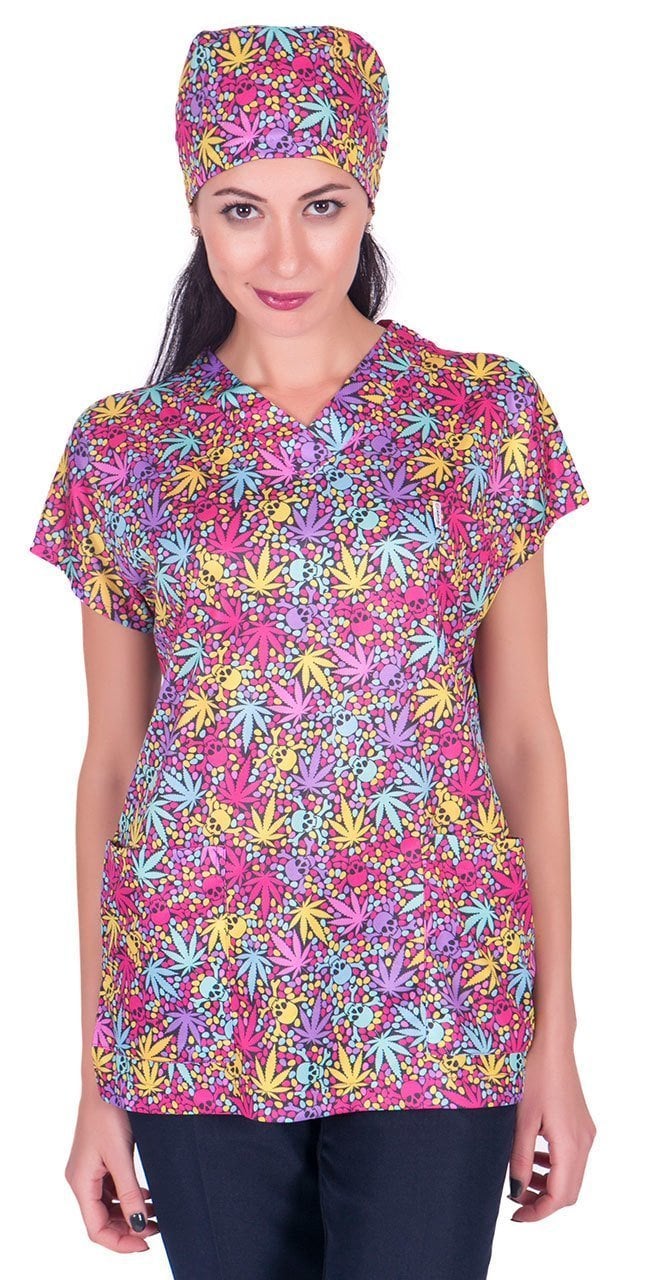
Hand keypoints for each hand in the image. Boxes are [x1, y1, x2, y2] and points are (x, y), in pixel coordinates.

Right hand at [65, 1086, 159, 1251]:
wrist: (107, 1078)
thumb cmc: (108, 1111)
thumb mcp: (120, 1156)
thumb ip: (129, 1193)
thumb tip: (139, 1225)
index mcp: (81, 1182)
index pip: (96, 1229)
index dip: (121, 1242)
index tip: (147, 1243)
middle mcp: (82, 1179)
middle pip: (101, 1220)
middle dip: (128, 1228)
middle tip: (157, 1228)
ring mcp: (90, 1169)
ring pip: (108, 1205)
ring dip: (130, 1212)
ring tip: (157, 1212)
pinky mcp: (100, 1158)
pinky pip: (112, 1188)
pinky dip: (129, 1196)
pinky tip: (147, 1194)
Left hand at [507, 1032, 596, 1221]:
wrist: (551, 1041)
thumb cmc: (534, 1073)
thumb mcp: (521, 1119)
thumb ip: (520, 1158)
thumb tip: (517, 1191)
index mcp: (570, 1144)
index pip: (560, 1195)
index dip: (538, 1212)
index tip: (515, 1216)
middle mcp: (584, 1141)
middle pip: (569, 1190)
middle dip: (543, 1201)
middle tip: (515, 1201)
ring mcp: (585, 1131)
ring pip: (571, 1174)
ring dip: (548, 1184)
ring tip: (521, 1179)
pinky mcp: (580, 1122)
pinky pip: (571, 1156)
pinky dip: (554, 1165)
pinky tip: (534, 1155)